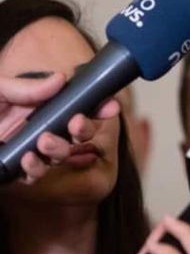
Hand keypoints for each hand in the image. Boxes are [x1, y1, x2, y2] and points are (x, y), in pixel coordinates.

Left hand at [0, 73, 120, 181]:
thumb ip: (25, 87)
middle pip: (77, 131)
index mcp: (40, 104)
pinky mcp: (14, 168)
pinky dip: (35, 169)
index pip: (78, 104)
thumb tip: (61, 79)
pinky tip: (27, 160)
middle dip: (85, 129)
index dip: (99, 105)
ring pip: (59, 154)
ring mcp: (28, 148)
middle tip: (79, 124)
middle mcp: (40, 126)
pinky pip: (34, 173)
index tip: (111, 105)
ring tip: (46, 142)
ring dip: (60, 149)